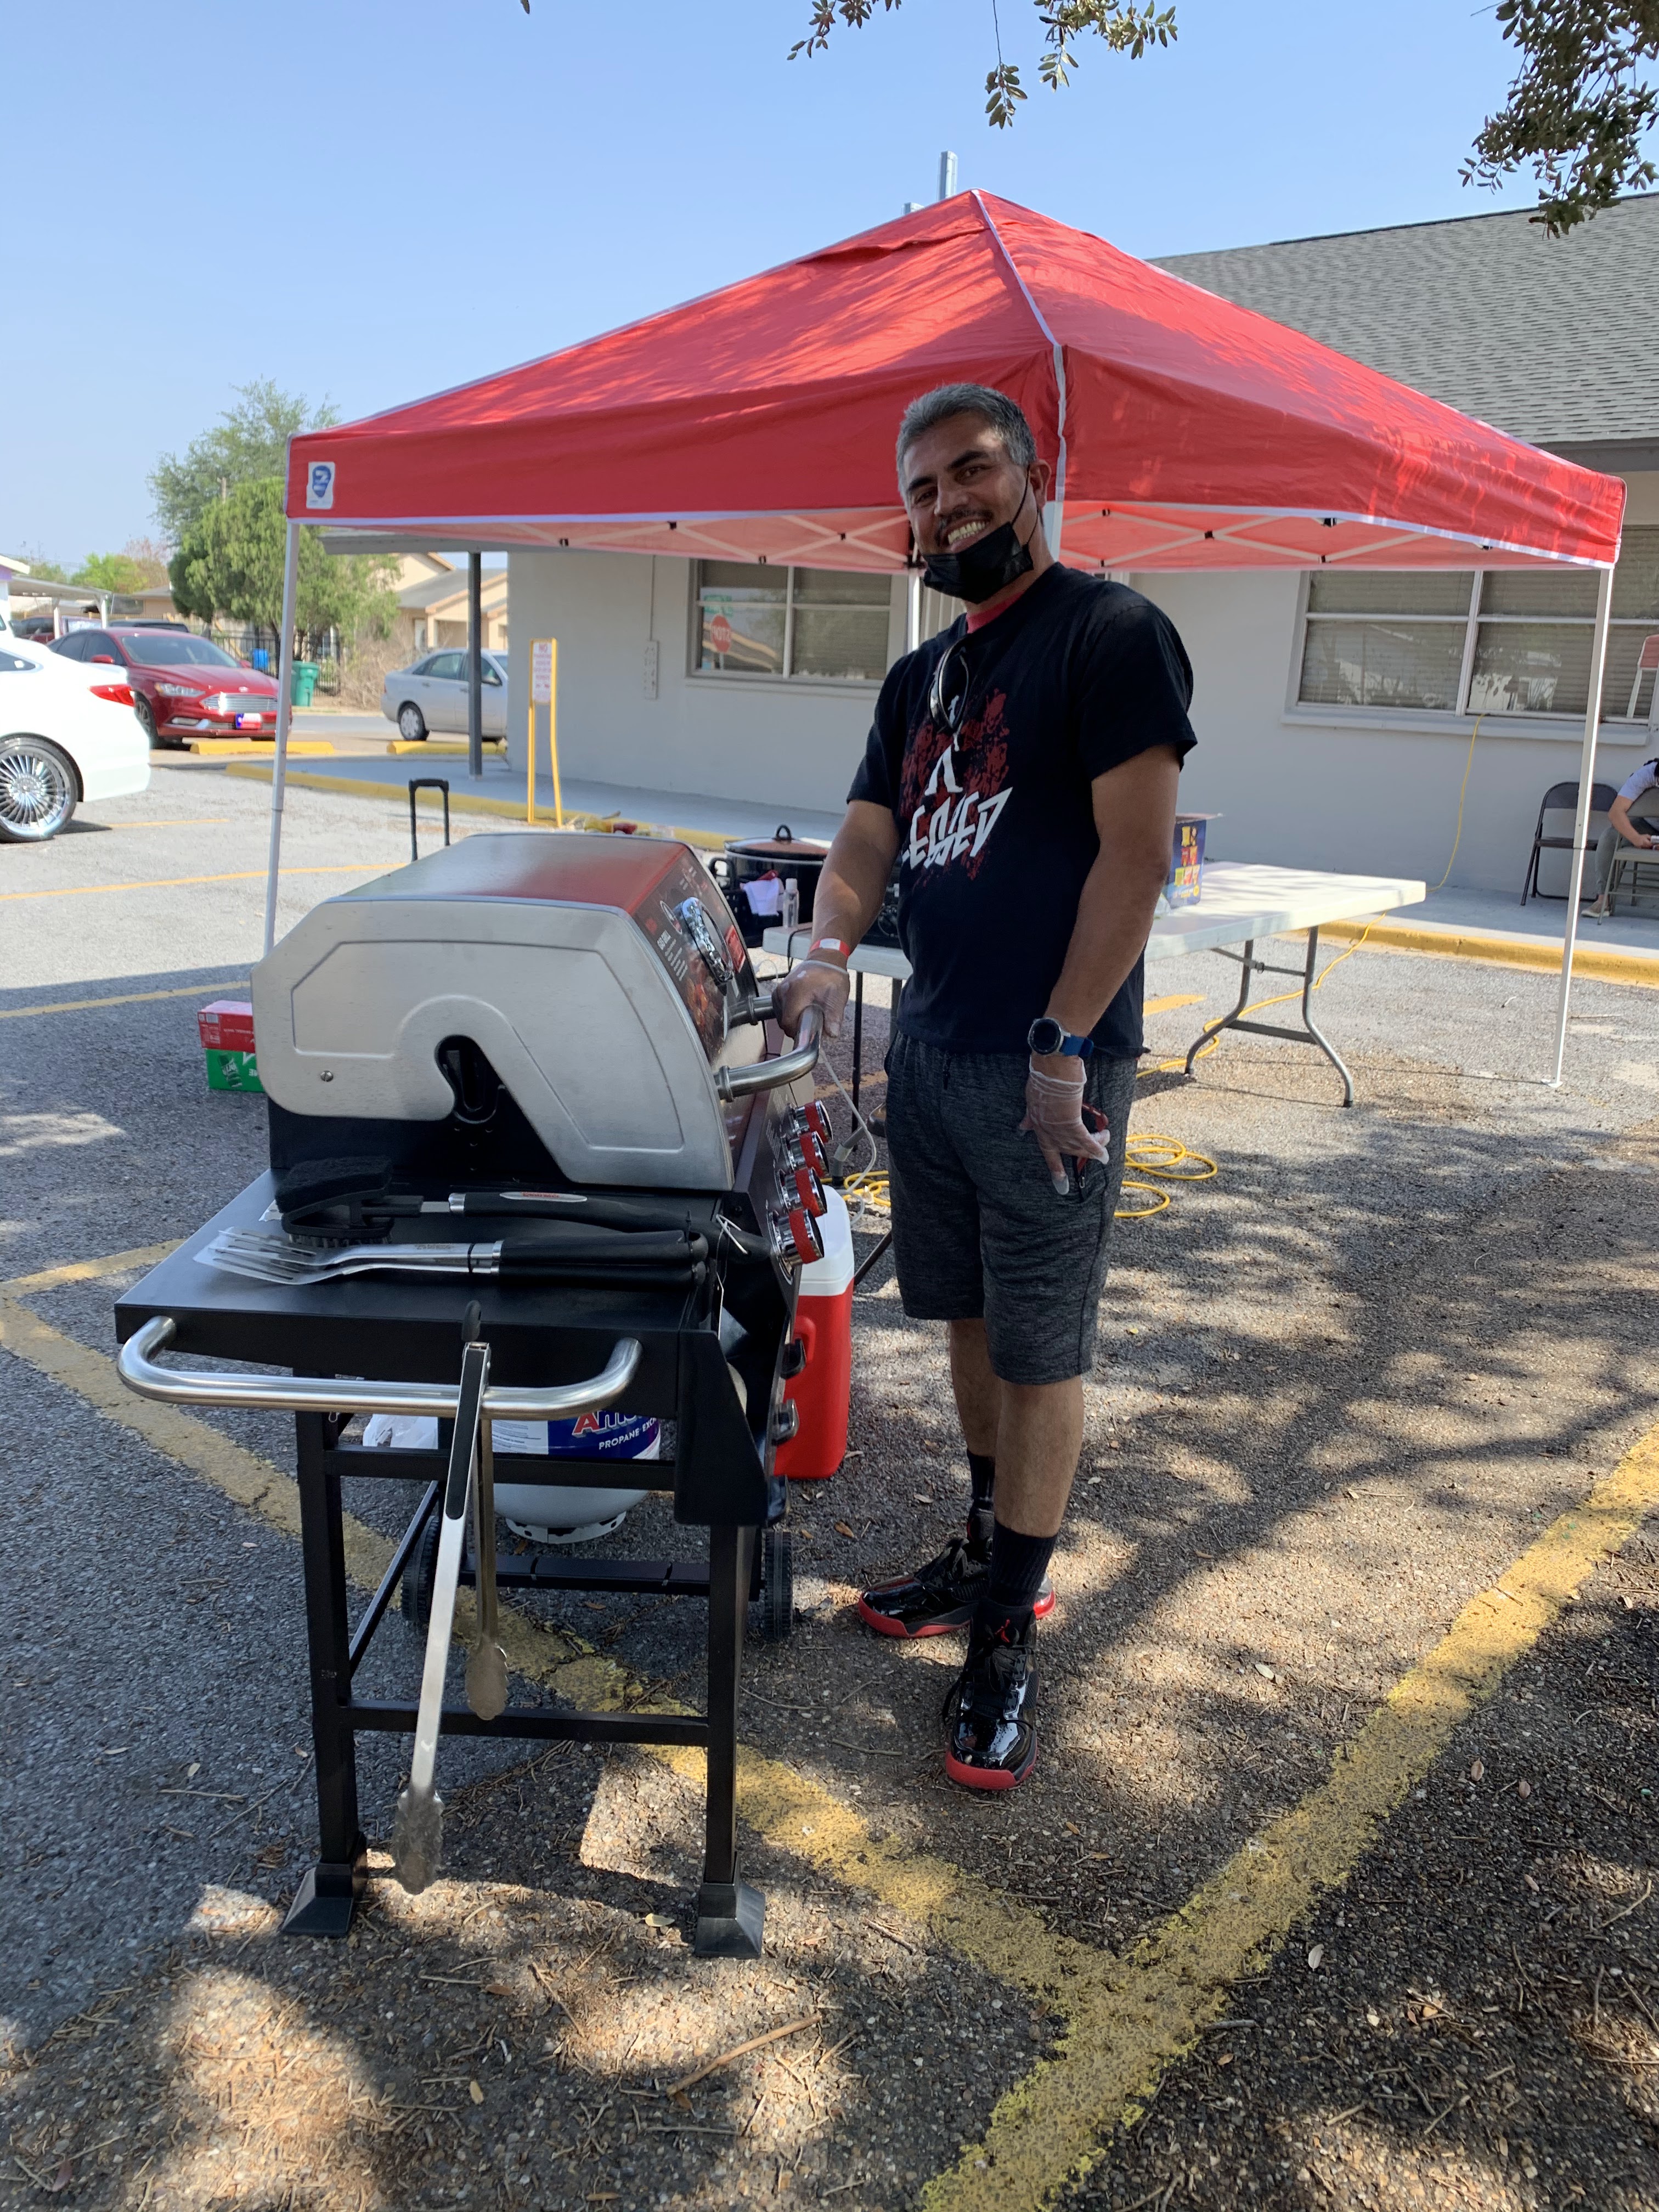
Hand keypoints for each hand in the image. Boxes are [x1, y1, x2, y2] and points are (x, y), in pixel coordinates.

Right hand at [777, 957, 849, 1039]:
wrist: (824, 960)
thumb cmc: (831, 975)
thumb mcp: (837, 996)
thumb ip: (834, 1015)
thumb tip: (832, 1033)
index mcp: (796, 991)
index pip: (788, 1023)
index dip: (799, 1032)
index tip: (810, 1031)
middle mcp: (784, 990)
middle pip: (784, 1021)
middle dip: (798, 1026)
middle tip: (813, 1021)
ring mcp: (779, 991)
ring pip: (781, 1017)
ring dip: (794, 1020)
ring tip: (808, 1012)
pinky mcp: (778, 992)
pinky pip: (780, 1010)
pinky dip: (790, 1013)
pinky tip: (802, 1008)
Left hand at [1017, 1056, 1110, 1194]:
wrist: (1049, 1075)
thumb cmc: (1041, 1084)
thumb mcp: (1031, 1104)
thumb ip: (1031, 1117)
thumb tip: (1022, 1126)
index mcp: (1039, 1129)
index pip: (1047, 1153)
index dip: (1055, 1169)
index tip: (1060, 1185)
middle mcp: (1049, 1134)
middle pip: (1068, 1151)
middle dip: (1085, 1154)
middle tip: (1099, 1156)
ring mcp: (1060, 1132)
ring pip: (1080, 1147)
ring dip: (1095, 1145)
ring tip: (1104, 1140)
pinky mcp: (1073, 1126)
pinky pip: (1088, 1142)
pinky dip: (1098, 1147)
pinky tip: (1105, 1154)